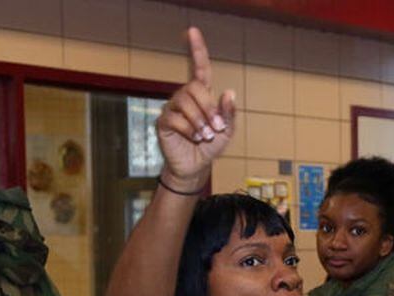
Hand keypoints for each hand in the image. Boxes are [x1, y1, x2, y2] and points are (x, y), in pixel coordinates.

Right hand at [156, 27, 236, 187]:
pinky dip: (189, 130)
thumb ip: (229, 113)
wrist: (196, 167)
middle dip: (209, 108)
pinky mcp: (164, 122)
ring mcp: (173, 108)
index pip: (200, 69)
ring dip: (200, 121)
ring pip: (185, 103)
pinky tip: (193, 138)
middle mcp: (185, 97)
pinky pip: (175, 119)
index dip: (197, 50)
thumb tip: (229, 92)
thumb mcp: (227, 131)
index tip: (192, 31)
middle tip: (216, 128)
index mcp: (202, 95)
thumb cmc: (211, 146)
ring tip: (205, 136)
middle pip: (194, 88)